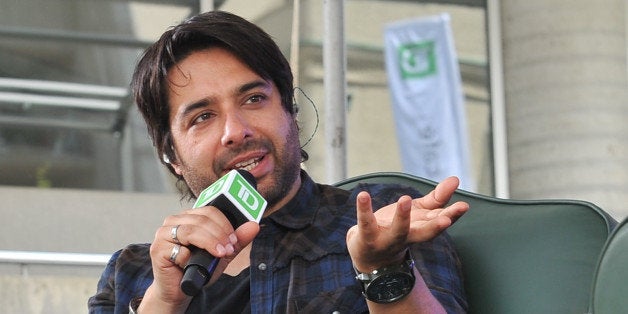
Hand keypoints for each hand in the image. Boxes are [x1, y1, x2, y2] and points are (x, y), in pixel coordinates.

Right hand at [139, 206, 259, 312]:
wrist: (179, 289)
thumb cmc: (198, 268)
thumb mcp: (222, 253)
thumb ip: (237, 240)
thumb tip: (254, 226)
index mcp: (189, 217)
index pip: (209, 210)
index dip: (224, 224)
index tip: (234, 240)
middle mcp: (174, 221)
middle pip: (201, 219)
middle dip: (219, 234)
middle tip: (228, 249)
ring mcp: (164, 233)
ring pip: (191, 230)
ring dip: (209, 243)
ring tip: (220, 254)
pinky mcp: (157, 249)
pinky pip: (179, 249)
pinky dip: (190, 258)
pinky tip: (192, 265)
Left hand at [346, 176, 467, 272]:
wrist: (369, 254)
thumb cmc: (397, 229)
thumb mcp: (418, 213)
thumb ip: (437, 198)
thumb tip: (456, 179)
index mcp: (421, 228)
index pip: (440, 221)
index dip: (452, 215)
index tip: (463, 206)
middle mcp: (408, 237)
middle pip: (424, 233)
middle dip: (436, 226)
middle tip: (447, 219)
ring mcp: (388, 239)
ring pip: (397, 231)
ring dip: (402, 217)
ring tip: (406, 198)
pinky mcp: (367, 237)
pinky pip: (366, 223)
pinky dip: (364, 210)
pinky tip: (363, 195)